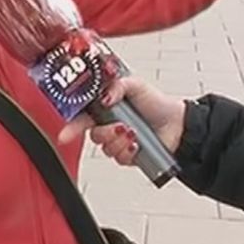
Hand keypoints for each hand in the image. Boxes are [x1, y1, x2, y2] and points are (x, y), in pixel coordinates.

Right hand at [58, 78, 188, 165]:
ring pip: (105, 148)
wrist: (178, 125)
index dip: (71, 127)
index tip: (65, 135)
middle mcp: (109, 124)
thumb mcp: (135, 85)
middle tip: (119, 126)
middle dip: (105, 132)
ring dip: (119, 141)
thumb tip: (104, 96)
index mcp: (106, 107)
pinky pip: (118, 158)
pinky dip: (127, 151)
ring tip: (133, 133)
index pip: (82, 117)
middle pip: (93, 135)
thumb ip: (117, 85)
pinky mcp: (127, 155)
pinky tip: (137, 144)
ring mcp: (118, 140)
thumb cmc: (157, 104)